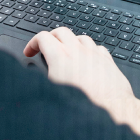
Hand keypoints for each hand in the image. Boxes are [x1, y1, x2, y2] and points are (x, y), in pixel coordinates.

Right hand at [24, 27, 139, 135]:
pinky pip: (97, 47)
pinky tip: (87, 60)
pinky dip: (89, 50)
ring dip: (70, 42)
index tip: (30, 52)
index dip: (32, 43)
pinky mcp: (108, 61)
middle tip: (46, 47)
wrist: (109, 108)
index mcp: (60, 57)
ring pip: (81, 37)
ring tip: (66, 53)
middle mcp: (78, 51)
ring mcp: (95, 54)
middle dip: (51, 37)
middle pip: (61, 31)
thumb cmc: (82, 103)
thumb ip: (42, 78)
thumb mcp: (51, 91)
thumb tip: (33, 79)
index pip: (43, 37)